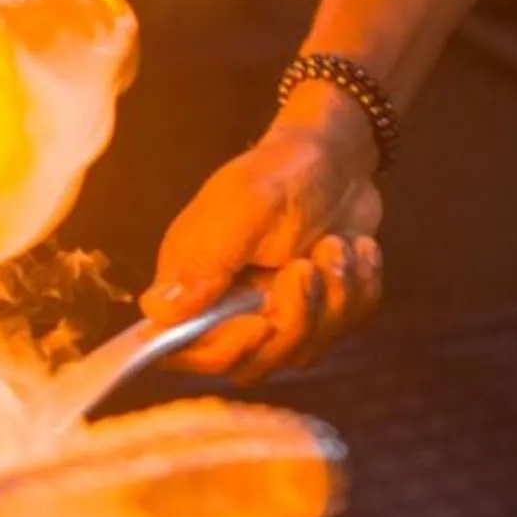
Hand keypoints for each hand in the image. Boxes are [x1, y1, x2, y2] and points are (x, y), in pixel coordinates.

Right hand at [142, 96, 385, 384]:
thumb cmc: (283, 171)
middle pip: (252, 360)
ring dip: (332, 299)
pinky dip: (359, 292)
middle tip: (308, 266)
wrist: (339, 156)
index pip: (183, 349)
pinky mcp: (316, 313)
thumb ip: (207, 260)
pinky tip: (359, 250)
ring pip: (301, 350)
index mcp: (194, 279)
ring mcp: (274, 312)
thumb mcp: (246, 206)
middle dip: (293, 319)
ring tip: (337, 245)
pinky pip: (341, 331)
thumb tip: (158, 310)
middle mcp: (228, 305)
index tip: (261, 321)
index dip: (221, 350)